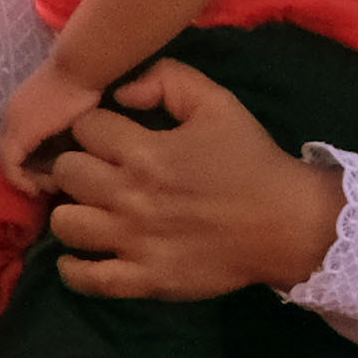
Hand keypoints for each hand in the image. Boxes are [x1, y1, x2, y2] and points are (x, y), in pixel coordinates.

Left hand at [0, 62, 102, 192]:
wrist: (80, 69)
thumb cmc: (84, 85)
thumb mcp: (70, 111)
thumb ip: (62, 126)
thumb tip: (69, 146)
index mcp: (21, 110)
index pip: (15, 144)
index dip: (28, 164)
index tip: (50, 175)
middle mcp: (10, 116)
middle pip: (8, 153)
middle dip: (26, 173)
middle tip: (47, 185)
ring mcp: (12, 124)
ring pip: (7, 161)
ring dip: (24, 178)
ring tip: (44, 188)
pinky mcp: (19, 133)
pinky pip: (9, 164)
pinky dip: (19, 180)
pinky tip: (35, 189)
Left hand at [41, 58, 350, 297]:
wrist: (292, 224)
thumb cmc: (254, 162)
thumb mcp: (219, 103)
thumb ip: (168, 79)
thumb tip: (122, 93)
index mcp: (145, 151)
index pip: (85, 128)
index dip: (97, 127)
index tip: (114, 137)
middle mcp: (131, 196)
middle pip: (66, 173)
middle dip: (80, 166)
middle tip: (103, 173)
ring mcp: (135, 241)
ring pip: (65, 223)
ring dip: (74, 213)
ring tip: (95, 212)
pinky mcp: (147, 278)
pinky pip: (87, 278)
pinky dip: (75, 269)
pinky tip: (81, 258)